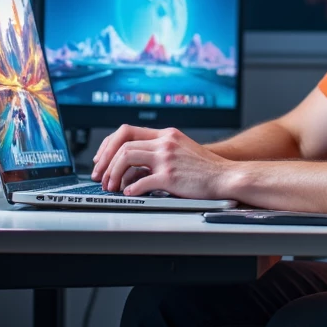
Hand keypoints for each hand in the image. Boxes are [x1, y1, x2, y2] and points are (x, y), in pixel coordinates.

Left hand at [92, 124, 233, 198]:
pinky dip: (130, 189)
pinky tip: (129, 194)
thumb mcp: (182, 149)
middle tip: (100, 177)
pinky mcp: (170, 176)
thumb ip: (159, 151)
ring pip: (127, 158)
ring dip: (113, 174)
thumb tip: (133, 165)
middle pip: (122, 144)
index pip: (126, 131)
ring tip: (111, 187)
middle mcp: (165, 143)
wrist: (227, 176)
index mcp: (166, 135)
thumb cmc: (205, 169)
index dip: (108, 145)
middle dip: (105, 162)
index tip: (102, 159)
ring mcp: (167, 158)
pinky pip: (141, 181)